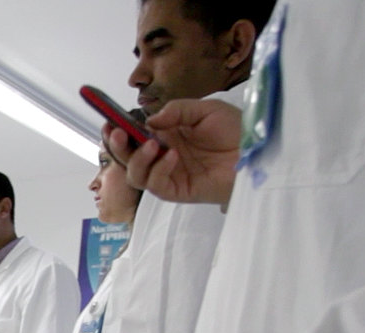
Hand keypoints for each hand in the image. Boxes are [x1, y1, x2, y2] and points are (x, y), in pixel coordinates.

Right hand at [108, 99, 241, 205]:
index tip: (109, 121)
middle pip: (128, 157)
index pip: (134, 135)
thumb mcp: (205, 110)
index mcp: (166, 135)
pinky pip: (157, 185)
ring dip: (137, 159)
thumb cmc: (235, 130)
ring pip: (136, 174)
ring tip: (152, 144)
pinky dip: (159, 169)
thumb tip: (149, 120)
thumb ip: (176, 111)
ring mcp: (169, 174)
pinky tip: (172, 156)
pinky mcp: (178, 191)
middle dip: (118, 146)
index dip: (119, 130)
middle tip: (118, 133)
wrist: (256, 153)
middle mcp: (162, 155)